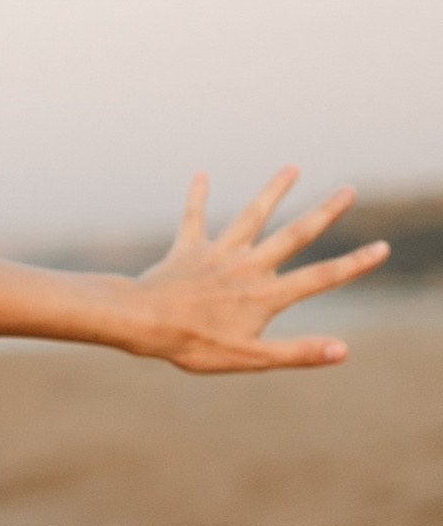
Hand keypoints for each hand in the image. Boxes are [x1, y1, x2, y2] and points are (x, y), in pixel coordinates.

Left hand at [133, 171, 387, 371]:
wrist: (143, 322)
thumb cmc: (195, 345)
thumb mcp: (252, 358)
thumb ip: (298, 352)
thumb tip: (343, 350)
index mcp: (267, 294)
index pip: (321, 277)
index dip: (354, 264)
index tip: (381, 247)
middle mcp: (248, 266)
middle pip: (294, 234)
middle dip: (324, 212)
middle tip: (348, 189)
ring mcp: (219, 253)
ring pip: (251, 215)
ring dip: (273, 190)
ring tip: (292, 167)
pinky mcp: (188, 248)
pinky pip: (195, 218)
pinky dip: (198, 196)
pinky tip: (201, 174)